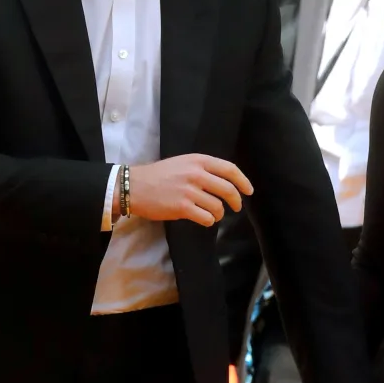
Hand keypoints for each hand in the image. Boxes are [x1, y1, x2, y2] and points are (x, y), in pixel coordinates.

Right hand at [128, 156, 252, 226]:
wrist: (135, 186)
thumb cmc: (159, 175)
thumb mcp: (183, 163)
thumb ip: (203, 169)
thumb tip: (226, 182)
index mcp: (198, 161)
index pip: (230, 170)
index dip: (243, 182)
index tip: (249, 191)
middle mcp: (196, 174)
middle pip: (228, 190)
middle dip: (236, 201)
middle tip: (236, 207)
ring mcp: (189, 191)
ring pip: (218, 206)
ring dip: (219, 213)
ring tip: (213, 214)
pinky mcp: (182, 207)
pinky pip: (206, 218)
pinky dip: (208, 221)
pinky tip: (203, 219)